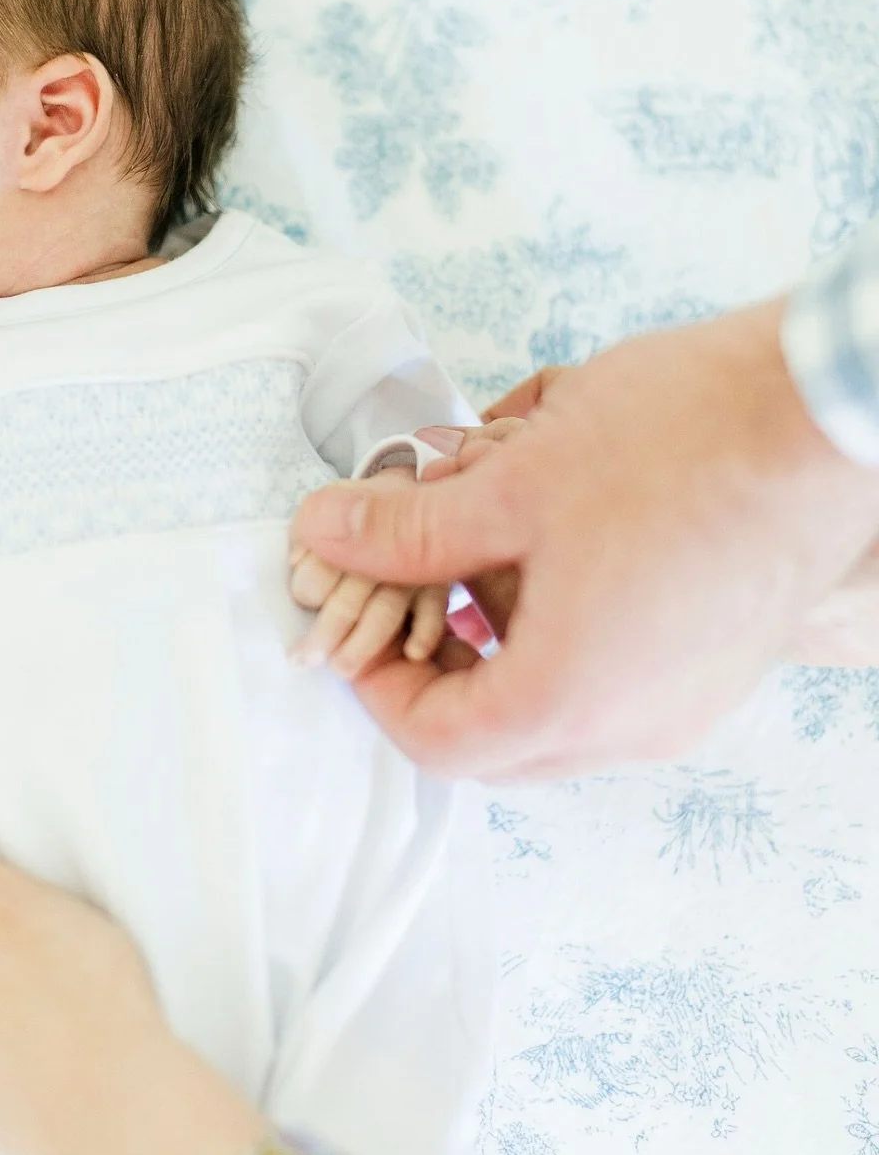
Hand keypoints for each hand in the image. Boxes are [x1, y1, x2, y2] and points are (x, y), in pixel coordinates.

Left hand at [288, 298, 878, 777]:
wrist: (828, 411)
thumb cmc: (685, 444)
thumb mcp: (515, 484)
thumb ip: (408, 529)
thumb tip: (325, 533)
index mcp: (572, 698)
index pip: (439, 743)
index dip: (376, 690)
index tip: (354, 627)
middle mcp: (634, 725)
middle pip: (497, 742)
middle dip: (435, 674)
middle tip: (405, 596)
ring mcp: (687, 701)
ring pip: (557, 714)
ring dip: (500, 650)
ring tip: (480, 557)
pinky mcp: (718, 663)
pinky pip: (616, 683)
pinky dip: (563, 637)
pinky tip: (553, 553)